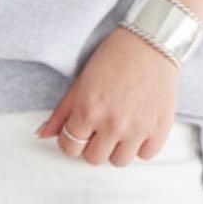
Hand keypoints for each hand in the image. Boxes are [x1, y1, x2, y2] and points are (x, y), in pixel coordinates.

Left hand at [34, 26, 180, 165]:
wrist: (151, 42)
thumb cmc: (115, 56)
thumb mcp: (81, 81)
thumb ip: (61, 112)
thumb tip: (43, 135)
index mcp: (88, 111)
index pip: (70, 148)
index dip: (71, 139)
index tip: (79, 130)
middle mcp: (113, 124)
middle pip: (93, 158)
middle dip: (92, 144)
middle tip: (99, 125)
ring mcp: (138, 129)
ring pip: (119, 161)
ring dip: (116, 148)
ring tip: (119, 126)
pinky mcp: (160, 129)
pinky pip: (145, 155)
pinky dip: (140, 145)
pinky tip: (138, 125)